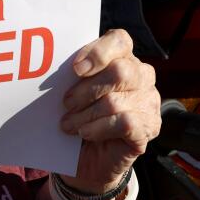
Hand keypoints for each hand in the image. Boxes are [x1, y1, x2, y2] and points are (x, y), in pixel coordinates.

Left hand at [59, 30, 160, 194]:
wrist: (87, 158)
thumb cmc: (79, 116)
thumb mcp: (73, 91)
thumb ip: (72, 76)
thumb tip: (50, 68)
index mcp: (122, 58)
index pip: (120, 40)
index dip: (99, 51)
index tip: (76, 69)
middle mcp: (141, 76)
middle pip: (120, 71)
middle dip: (86, 89)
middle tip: (66, 103)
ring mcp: (149, 102)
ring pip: (116, 100)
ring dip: (85, 115)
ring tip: (68, 124)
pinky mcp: (149, 127)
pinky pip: (124, 123)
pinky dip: (98, 128)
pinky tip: (85, 133)